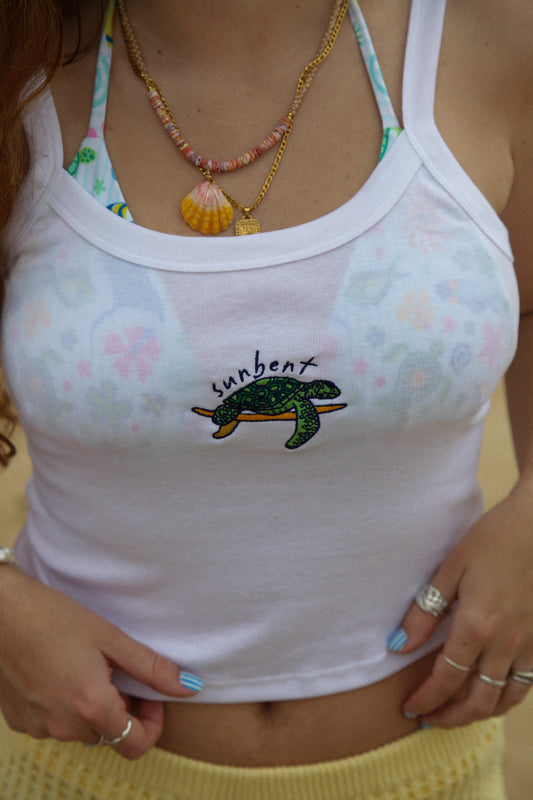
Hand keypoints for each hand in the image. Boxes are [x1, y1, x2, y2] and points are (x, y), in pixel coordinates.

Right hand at [0, 567, 202, 758]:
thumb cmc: (54, 617)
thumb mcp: (110, 638)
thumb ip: (151, 668)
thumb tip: (188, 686)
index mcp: (90, 707)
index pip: (136, 744)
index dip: (152, 722)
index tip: (150, 695)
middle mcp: (63, 726)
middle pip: (108, 733)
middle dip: (121, 708)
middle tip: (117, 670)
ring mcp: (38, 726)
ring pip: (80, 728)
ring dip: (92, 706)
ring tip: (87, 665)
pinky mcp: (18, 720)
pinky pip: (54, 722)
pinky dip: (64, 705)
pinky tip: (61, 671)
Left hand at [388, 481, 532, 726]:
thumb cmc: (492, 539)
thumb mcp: (450, 569)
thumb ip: (424, 612)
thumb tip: (397, 647)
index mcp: (477, 625)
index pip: (446, 679)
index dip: (426, 699)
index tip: (409, 708)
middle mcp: (506, 643)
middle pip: (478, 701)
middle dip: (449, 717)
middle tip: (428, 718)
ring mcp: (530, 644)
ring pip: (506, 699)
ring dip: (479, 713)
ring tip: (455, 712)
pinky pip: (526, 684)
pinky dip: (506, 698)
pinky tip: (490, 692)